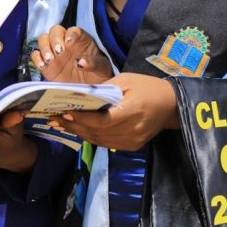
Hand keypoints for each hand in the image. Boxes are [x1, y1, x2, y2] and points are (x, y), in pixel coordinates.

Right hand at [31, 25, 113, 83]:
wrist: (90, 91)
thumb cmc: (98, 75)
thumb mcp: (102, 68)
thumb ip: (94, 63)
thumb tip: (80, 62)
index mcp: (81, 40)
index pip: (73, 30)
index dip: (70, 34)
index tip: (70, 42)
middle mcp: (65, 43)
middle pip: (55, 31)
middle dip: (55, 39)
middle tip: (59, 52)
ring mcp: (54, 53)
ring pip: (43, 40)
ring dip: (44, 47)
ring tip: (50, 59)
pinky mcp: (46, 65)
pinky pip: (36, 56)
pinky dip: (36, 58)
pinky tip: (43, 66)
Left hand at [48, 73, 178, 150]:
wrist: (172, 105)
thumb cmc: (148, 87)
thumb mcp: (127, 80)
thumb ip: (104, 89)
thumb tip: (80, 95)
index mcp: (132, 111)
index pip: (102, 121)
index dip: (82, 119)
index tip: (64, 112)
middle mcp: (132, 130)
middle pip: (97, 133)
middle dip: (74, 126)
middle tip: (54, 119)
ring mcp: (132, 141)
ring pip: (99, 141)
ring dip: (79, 133)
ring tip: (61, 124)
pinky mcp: (132, 146)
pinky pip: (106, 143)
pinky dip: (91, 136)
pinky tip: (78, 129)